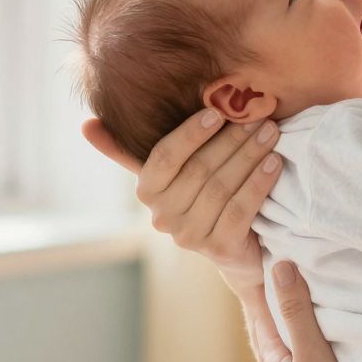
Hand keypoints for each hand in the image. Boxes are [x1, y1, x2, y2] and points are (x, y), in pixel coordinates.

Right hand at [83, 108, 280, 296]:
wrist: (237, 247)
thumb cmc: (202, 195)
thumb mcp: (172, 171)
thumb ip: (133, 148)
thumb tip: (86, 124)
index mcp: (147, 192)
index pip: (164, 158)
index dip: (190, 134)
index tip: (217, 112)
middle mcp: (163, 217)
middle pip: (200, 170)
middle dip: (232, 140)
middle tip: (259, 117)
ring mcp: (190, 236)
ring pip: (222, 187)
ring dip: (250, 156)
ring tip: (271, 133)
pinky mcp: (219, 248)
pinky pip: (241, 209)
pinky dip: (259, 183)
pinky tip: (275, 162)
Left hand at [242, 260, 361, 361]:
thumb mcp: (313, 354)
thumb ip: (298, 312)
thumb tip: (281, 268)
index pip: (260, 320)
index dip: (257, 294)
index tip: (253, 270)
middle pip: (265, 342)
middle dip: (263, 316)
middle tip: (260, 292)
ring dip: (279, 342)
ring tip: (281, 327)